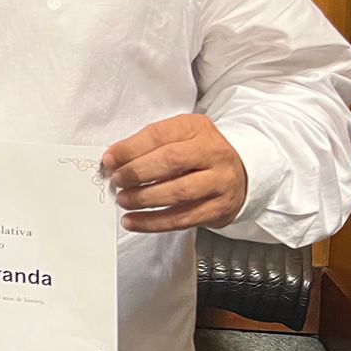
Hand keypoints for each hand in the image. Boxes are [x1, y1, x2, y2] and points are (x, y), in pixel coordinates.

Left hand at [102, 113, 247, 232]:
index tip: (109, 160)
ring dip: (144, 199)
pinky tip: (134, 221)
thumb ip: (147, 144)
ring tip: (123, 200)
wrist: (241, 170)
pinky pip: (183, 219)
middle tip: (117, 181)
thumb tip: (113, 159)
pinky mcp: (219, 208)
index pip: (160, 135)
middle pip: (171, 161)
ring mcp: (220, 182)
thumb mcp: (178, 135)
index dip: (130, 148)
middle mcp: (213, 153)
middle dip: (137, 173)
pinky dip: (153, 222)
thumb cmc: (198, 152)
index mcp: (197, 128)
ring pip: (179, 192)